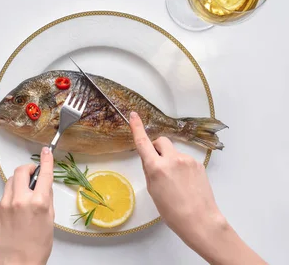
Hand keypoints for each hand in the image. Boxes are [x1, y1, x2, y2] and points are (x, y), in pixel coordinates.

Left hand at [0, 146, 54, 264]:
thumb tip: (44, 183)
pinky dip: (10, 198)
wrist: (18, 262)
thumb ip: (46, 198)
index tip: (47, 152)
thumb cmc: (36, 246)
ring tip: (23, 197)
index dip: (46, 160)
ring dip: (18, 184)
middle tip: (32, 174)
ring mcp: (5, 204)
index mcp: (37, 203)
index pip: (43, 174)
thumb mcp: (49, 220)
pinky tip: (15, 212)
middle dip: (27, 169)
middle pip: (21, 171)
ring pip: (10, 182)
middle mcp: (19, 200)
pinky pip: (4, 196)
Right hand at [129, 111, 265, 264]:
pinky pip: (184, 159)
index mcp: (156, 167)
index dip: (137, 127)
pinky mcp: (198, 164)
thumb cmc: (173, 211)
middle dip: (157, 148)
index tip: (134, 115)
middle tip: (157, 163)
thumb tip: (150, 160)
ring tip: (175, 181)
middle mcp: (172, 159)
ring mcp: (187, 160)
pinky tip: (184, 182)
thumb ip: (150, 171)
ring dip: (170, 159)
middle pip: (161, 141)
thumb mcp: (153, 190)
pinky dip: (181, 166)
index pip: (143, 142)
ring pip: (173, 151)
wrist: (200, 220)